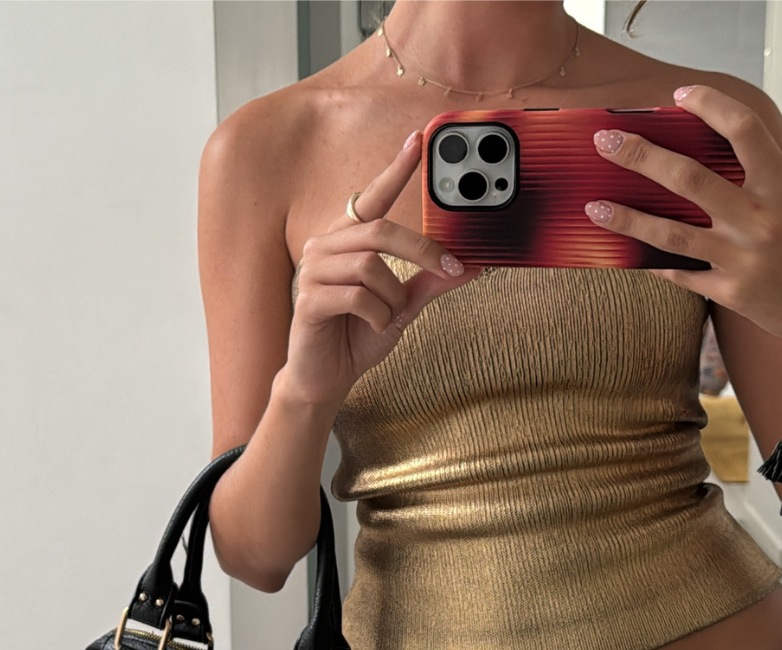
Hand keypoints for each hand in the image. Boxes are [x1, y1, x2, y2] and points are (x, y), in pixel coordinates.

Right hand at [283, 129, 482, 406]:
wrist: (326, 377)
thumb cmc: (359, 335)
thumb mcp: (404, 306)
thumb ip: (431, 282)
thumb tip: (473, 264)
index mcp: (349, 241)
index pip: (373, 197)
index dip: (396, 169)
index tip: (418, 140)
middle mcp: (326, 247)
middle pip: (380, 229)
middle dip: (421, 249)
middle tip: (450, 269)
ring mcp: (313, 271)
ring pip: (370, 265)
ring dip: (393, 296)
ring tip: (389, 315)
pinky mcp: (309, 300)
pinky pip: (357, 296)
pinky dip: (378, 316)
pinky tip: (374, 326)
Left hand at [584, 84, 781, 364]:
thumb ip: (759, 182)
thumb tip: (702, 161)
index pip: (744, 130)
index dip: (710, 105)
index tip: (681, 95)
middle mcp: (761, 221)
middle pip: (688, 178)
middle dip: (639, 155)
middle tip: (605, 142)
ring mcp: (744, 260)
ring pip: (670, 233)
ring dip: (626, 218)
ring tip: (594, 207)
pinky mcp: (732, 294)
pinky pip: (681, 274)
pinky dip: (654, 263)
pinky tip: (629, 253)